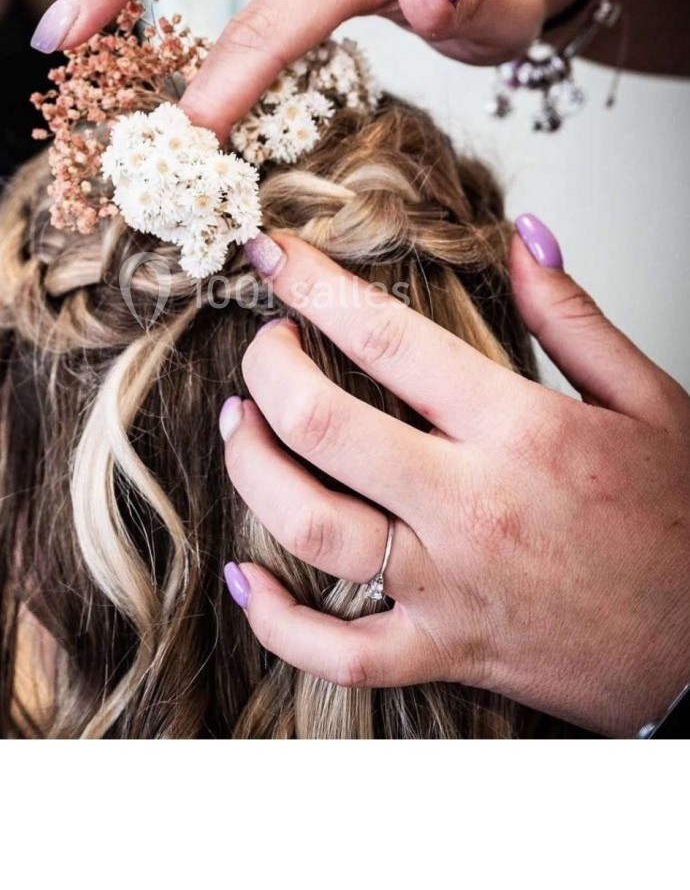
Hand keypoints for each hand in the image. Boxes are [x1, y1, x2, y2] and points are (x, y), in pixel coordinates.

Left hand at [219, 222, 689, 736]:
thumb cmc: (680, 527)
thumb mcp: (649, 401)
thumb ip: (573, 315)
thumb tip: (522, 237)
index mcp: (520, 430)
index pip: (387, 338)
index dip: (313, 284)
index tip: (273, 254)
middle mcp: (470, 505)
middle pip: (321, 423)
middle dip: (266, 367)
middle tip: (263, 343)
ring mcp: (448, 586)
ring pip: (307, 525)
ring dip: (251, 466)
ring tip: (242, 425)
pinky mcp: (442, 651)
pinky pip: (334, 651)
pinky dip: (276, 620)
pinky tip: (245, 579)